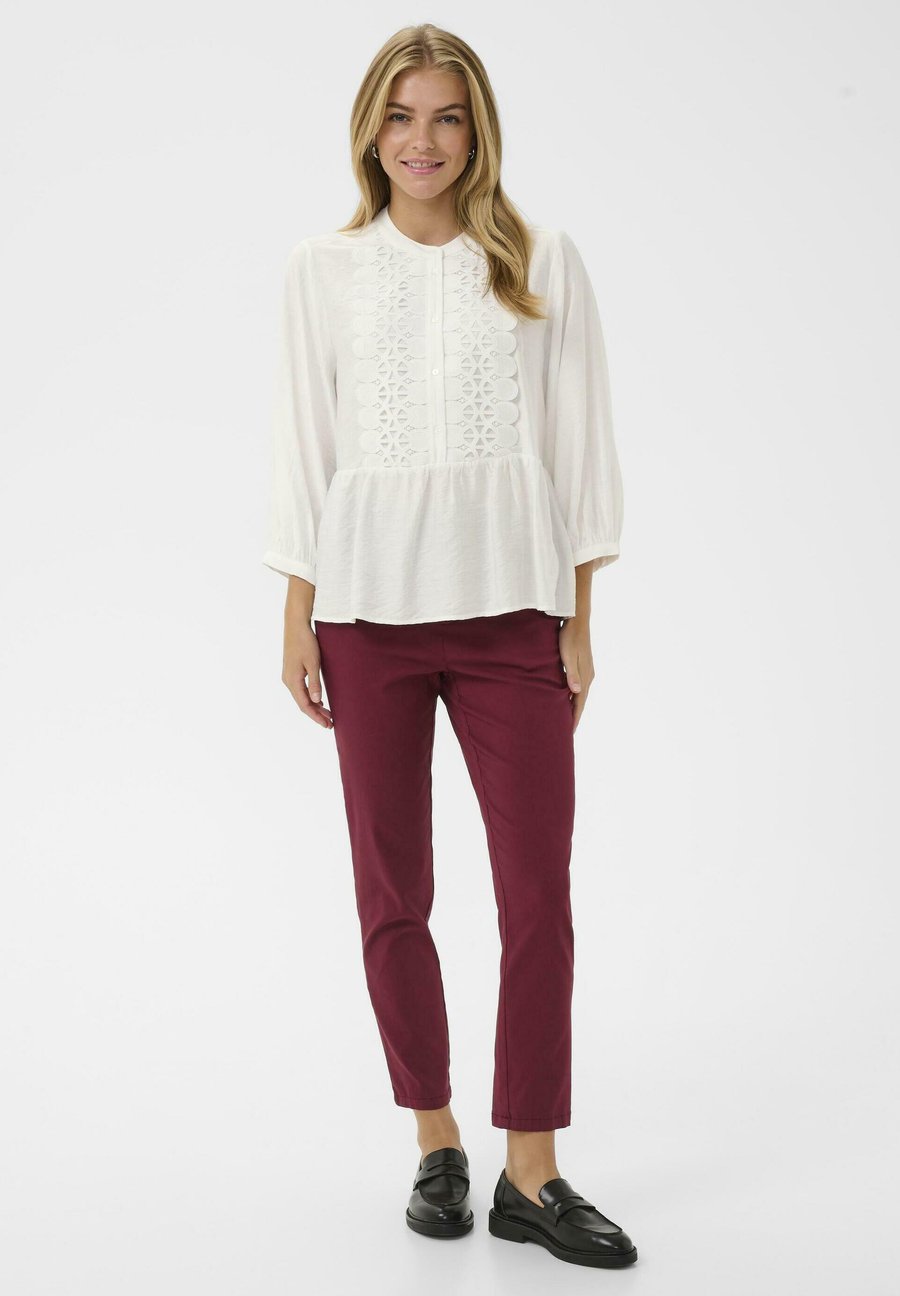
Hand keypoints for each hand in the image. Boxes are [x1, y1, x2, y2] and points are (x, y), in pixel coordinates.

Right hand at [282, 615, 333, 728]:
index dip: (316, 717)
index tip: (328, 725)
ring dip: (314, 706)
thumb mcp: (313, 662)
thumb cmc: (306, 642)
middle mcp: (288, 681)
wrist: (296, 625)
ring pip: (302, 697)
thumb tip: (316, 701)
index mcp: (292, 681)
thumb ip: (315, 682)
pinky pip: (301, 689)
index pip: (305, 705)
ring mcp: (289, 676)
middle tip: (330, 723)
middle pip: (303, 703)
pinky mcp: (292, 671)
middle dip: (316, 714)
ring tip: (328, 714)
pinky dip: (310, 697)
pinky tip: (319, 700)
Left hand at [559, 616, 594, 731]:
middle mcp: (588, 675)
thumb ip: (572, 674)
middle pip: (581, 700)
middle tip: (568, 731)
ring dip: (575, 706)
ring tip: (568, 718)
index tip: (570, 731)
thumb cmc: (569, 637)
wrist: (577, 620)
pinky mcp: (583, 665)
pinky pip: (579, 686)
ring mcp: (587, 670)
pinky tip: (568, 698)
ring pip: (581, 694)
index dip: (575, 717)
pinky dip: (574, 696)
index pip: (580, 702)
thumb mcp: (568, 655)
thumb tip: (576, 692)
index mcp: (585, 676)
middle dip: (575, 715)